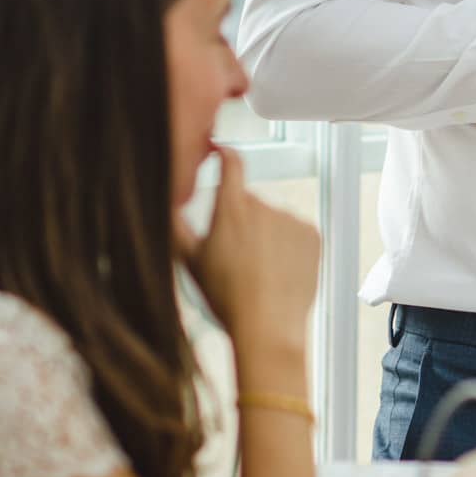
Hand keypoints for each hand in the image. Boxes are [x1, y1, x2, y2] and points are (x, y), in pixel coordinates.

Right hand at [174, 145, 319, 356]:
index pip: (231, 163)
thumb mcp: (190, 263)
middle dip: (240, 219)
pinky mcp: (313, 234)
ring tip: (256, 270)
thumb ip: (175, 227)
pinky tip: (277, 270)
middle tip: (233, 255)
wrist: (268, 326)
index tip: (220, 151)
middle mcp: (264, 206)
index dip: (224, 153)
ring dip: (265, 234)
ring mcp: (291, 219)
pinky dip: (287, 245)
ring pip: (272, 218)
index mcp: (231, 209)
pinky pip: (296, 231)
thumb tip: (162, 204)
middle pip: (248, 201)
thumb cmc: (227, 299)